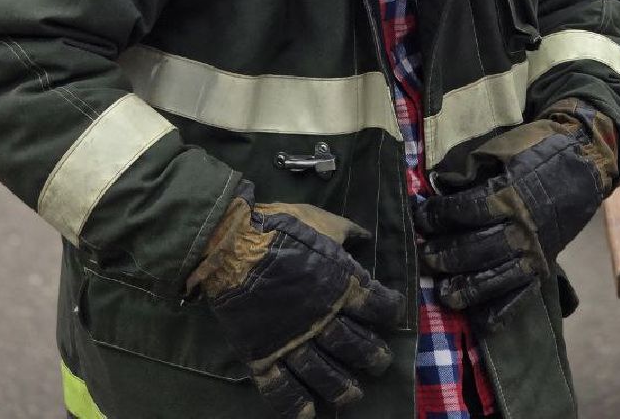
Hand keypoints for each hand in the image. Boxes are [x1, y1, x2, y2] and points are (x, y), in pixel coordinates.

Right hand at [189, 182, 401, 418]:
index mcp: (341, 283)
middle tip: (377, 363)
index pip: (379, 306)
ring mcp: (292, 340)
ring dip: (343, 387)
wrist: (229, 243)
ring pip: (325, 374)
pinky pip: (281, 388)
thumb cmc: (279, 227)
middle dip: (373, 357)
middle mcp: (322, 318)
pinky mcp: (262, 354)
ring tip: (352, 394)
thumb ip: (346, 232)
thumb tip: (364, 238)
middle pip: (357, 347)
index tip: (391, 314)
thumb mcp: (321, 219)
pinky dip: (295, 405)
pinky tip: (309, 412)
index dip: (390, 311)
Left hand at [413, 98, 619, 331]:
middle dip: (446, 255)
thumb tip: (443, 185)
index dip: (440, 215)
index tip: (422, 216)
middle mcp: (522, 227)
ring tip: (444, 294)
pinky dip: (503, 311)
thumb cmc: (539, 148)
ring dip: (467, 287)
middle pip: (477, 248)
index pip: (467, 210)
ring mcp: (535, 250)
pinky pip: (522, 294)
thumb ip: (474, 167)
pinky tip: (482, 323)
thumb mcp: (504, 147)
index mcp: (511, 193)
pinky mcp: (544, 265)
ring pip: (496, 277)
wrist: (585, 160)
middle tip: (425, 257)